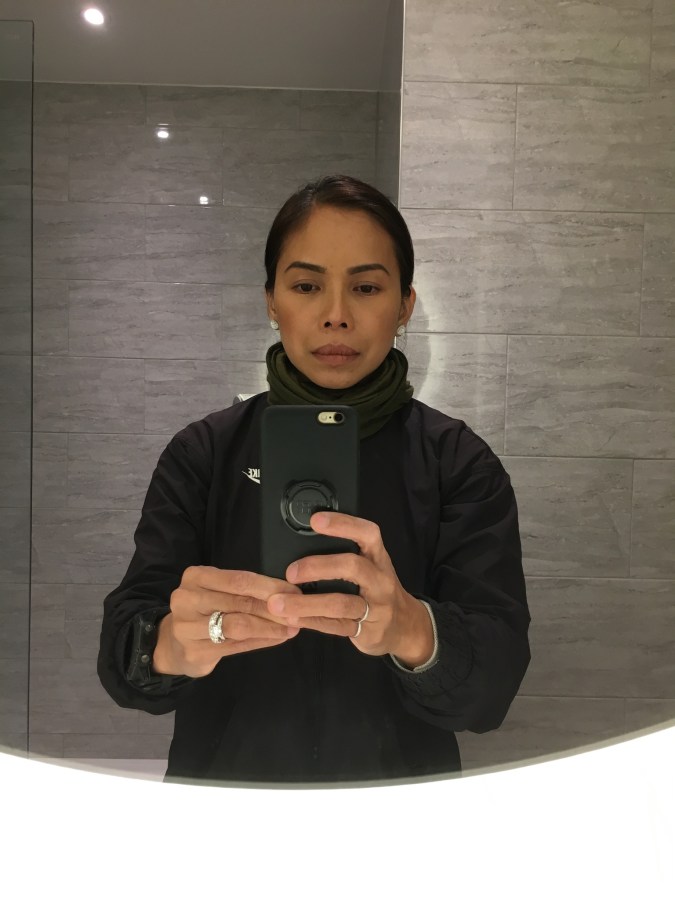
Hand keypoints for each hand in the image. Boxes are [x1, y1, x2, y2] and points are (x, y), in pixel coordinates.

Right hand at [152, 566, 301, 677]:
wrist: (173, 644)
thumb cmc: (204, 611)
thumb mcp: (219, 592)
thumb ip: (246, 591)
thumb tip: (288, 593)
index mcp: (196, 576)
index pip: (239, 580)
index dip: (270, 587)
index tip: (295, 592)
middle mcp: (187, 599)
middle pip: (240, 602)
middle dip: (274, 608)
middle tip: (299, 613)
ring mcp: (187, 627)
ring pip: (239, 625)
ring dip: (270, 627)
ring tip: (291, 628)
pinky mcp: (194, 652)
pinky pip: (235, 646)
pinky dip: (261, 641)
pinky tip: (277, 639)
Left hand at [266, 512, 434, 665]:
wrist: (406, 628)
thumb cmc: (378, 590)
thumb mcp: (372, 567)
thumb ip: (347, 554)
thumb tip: (301, 541)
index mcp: (378, 558)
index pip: (367, 533)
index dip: (343, 524)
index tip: (316, 520)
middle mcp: (380, 580)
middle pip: (353, 567)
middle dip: (318, 567)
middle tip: (290, 572)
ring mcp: (375, 608)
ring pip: (341, 603)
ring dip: (306, 603)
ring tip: (277, 604)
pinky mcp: (366, 631)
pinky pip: (336, 626)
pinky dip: (311, 622)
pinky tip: (291, 619)